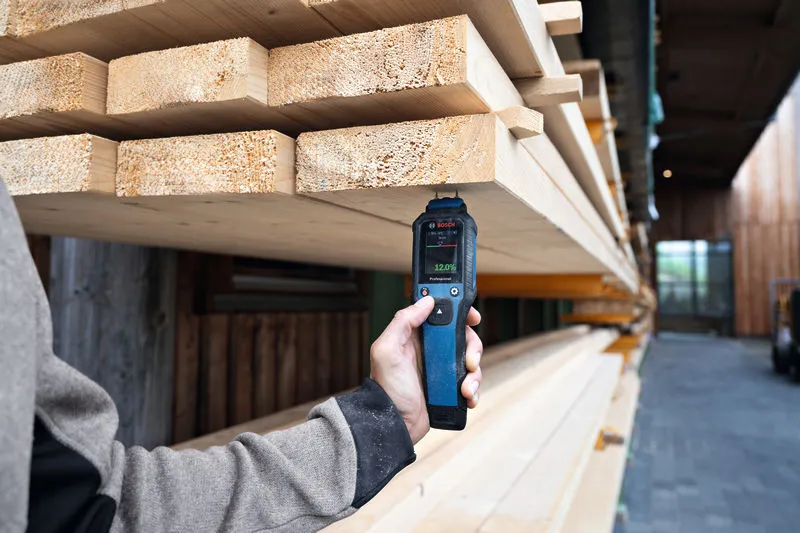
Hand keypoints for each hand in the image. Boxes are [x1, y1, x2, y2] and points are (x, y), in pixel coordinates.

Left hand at [370, 296, 482, 444]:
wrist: (394, 424)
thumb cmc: (386, 388)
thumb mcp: (387, 350)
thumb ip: (403, 322)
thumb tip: (426, 301)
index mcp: (416, 337)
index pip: (443, 315)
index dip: (460, 313)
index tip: (472, 317)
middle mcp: (430, 351)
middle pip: (463, 338)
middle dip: (472, 348)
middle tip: (469, 361)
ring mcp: (441, 370)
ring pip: (470, 361)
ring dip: (474, 373)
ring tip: (465, 387)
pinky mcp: (449, 389)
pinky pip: (470, 383)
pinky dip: (474, 390)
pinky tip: (467, 397)